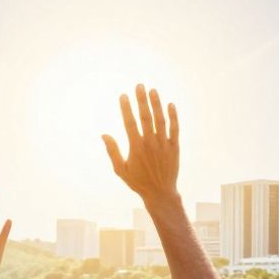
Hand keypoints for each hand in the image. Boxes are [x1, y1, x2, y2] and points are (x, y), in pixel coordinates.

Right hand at [103, 84, 179, 204]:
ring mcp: (164, 144)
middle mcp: (150, 143)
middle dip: (141, 100)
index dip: (126, 108)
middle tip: (139, 86)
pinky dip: (173, 116)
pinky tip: (170, 105)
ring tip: (152, 90)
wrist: (160, 193)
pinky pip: (174, 128)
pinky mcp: (174, 147)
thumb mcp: (120, 169)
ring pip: (160, 119)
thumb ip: (112, 151)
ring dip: (156, 104)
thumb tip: (104, 134)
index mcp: (136, 147)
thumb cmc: (138, 182)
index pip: (130, 123)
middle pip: (146, 117)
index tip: (123, 96)